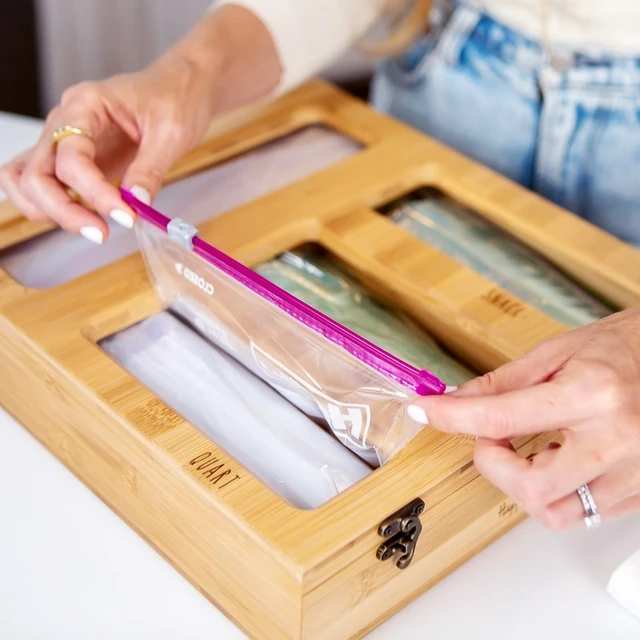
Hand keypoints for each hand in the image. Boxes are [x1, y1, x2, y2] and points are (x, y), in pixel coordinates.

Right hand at [0, 5, 280, 243]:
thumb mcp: (172, 132)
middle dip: (64, 210)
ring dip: (51, 212)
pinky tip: (85, 218)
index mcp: (86, 103)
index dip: (94, 192)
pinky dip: (52, 206)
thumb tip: (135, 204)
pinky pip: (40, 184)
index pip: (71, 156)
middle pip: (36, 173)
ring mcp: (62, 140)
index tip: (126, 216)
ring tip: (94, 229)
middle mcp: (64, 120)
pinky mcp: (71, 160)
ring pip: (27, 181)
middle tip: (102, 234)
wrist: (180, 88)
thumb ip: (150, 169)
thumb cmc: (175, 99)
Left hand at [409, 307, 639, 529]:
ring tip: (528, 451)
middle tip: (491, 439)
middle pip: (531, 487)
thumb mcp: (558, 352)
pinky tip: (557, 461)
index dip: (452, 416)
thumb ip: (504, 382)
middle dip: (493, 466)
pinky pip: (584, 513)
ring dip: (523, 486)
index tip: (427, 411)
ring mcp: (633, 472)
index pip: (502, 415)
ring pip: (556, 513)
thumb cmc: (625, 347)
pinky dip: (555, 492)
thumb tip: (459, 398)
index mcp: (591, 394)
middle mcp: (615, 439)